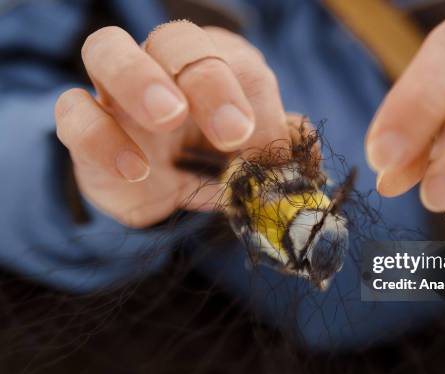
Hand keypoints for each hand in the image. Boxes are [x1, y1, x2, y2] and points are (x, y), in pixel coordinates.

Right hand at [55, 22, 287, 226]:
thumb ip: (276, 151)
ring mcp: (117, 91)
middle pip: (175, 39)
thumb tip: (301, 153)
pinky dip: (99, 136)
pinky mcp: (84, 124)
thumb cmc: (213, 163)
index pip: (231, 56)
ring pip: (106, 48)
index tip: (246, 136)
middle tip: (227, 131)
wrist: (161, 193)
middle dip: (204, 78)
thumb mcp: (249, 160)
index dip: (242, 91)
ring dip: (138, 77)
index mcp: (215, 66)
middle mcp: (165, 66)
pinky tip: (134, 168)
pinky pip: (73, 112)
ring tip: (167, 118)